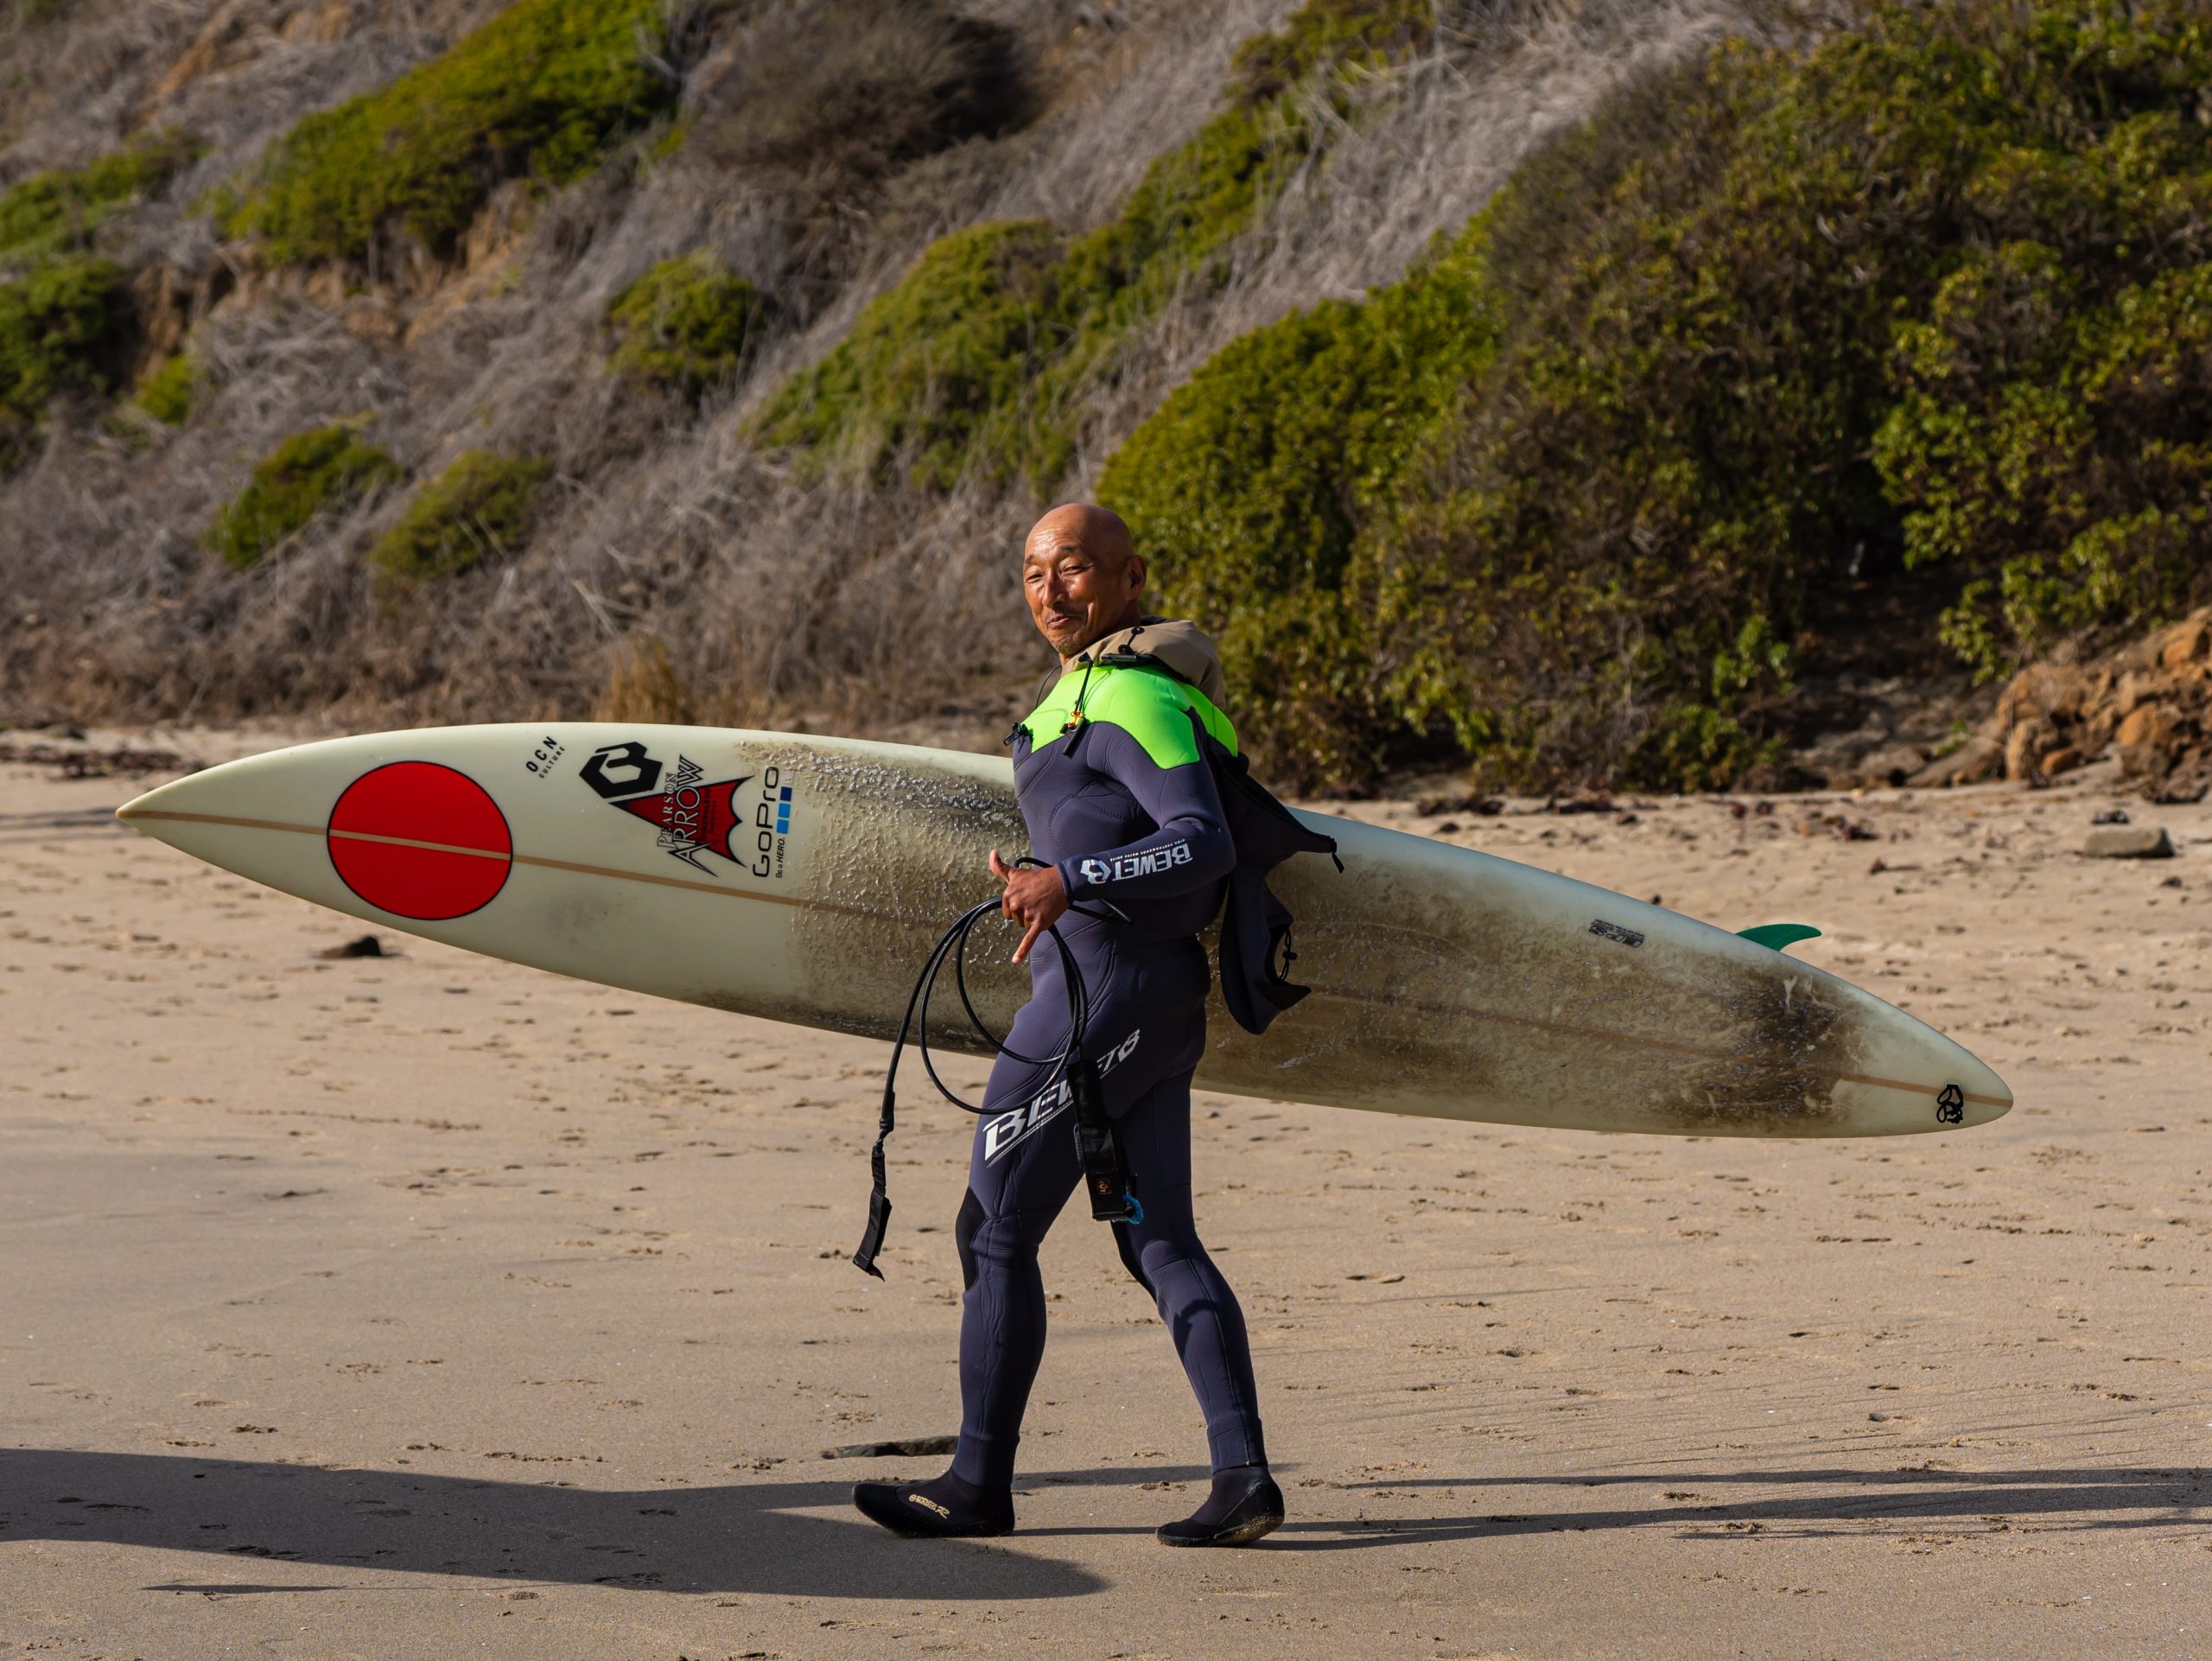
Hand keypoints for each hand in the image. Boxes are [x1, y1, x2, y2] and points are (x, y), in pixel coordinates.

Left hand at [990, 849, 1067, 964]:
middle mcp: (1015, 904)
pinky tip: (1016, 961)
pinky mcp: (1038, 923)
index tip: (1027, 899)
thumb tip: (991, 853)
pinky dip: (1022, 951)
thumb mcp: (1016, 872)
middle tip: (1036, 902)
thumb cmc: (1039, 878)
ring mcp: (1027, 914)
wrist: (1062, 882)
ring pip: (1024, 926)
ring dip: (1033, 921)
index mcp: (1008, 894)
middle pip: (1015, 920)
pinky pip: (1028, 940)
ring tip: (1042, 907)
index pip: (1007, 912)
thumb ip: (999, 867)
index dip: (1018, 907)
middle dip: (1025, 914)